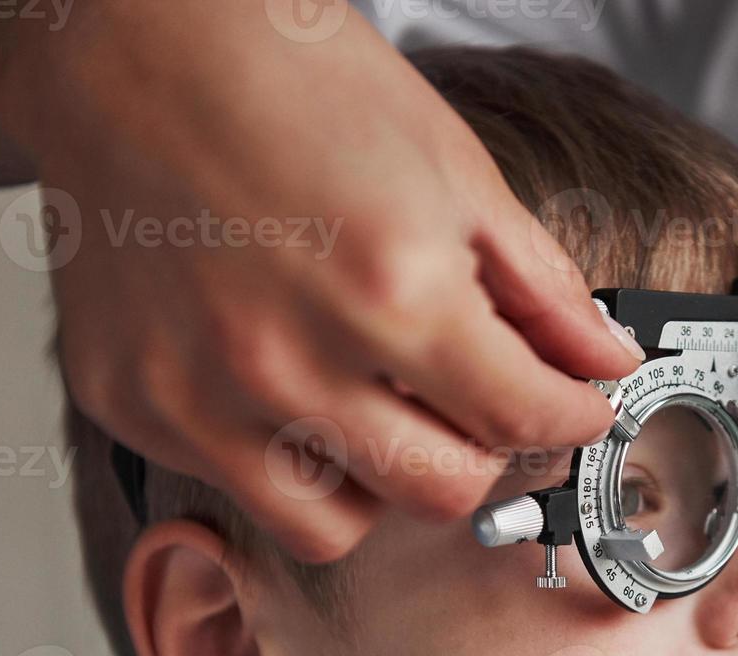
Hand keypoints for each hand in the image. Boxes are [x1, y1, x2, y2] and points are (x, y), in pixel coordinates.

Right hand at [0, 0, 641, 561]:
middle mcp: (291, 362)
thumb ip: (541, 287)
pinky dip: (288, 461)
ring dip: (383, 479)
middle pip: (443, 493)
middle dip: (485, 451)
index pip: (523, 419)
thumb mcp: (453, 169)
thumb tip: (604, 360)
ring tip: (378, 406)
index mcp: (391, 291)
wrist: (133, 47)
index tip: (575, 410)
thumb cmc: (292, 82)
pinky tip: (291, 389)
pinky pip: (241, 492)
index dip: (573, 418)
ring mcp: (202, 396)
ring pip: (341, 526)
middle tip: (478, 405)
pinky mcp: (136, 407)